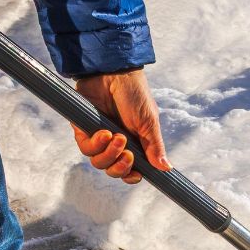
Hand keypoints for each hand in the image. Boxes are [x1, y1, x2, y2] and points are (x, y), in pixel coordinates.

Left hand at [71, 69, 169, 184]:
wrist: (114, 73)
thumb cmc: (135, 95)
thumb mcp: (149, 123)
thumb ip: (155, 146)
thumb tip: (166, 168)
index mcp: (134, 144)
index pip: (130, 170)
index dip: (131, 176)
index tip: (137, 174)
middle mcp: (115, 144)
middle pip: (113, 170)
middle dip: (120, 167)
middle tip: (129, 154)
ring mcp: (98, 137)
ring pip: (99, 163)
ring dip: (109, 154)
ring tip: (117, 136)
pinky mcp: (83, 129)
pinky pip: (86, 148)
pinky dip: (96, 144)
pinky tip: (105, 132)